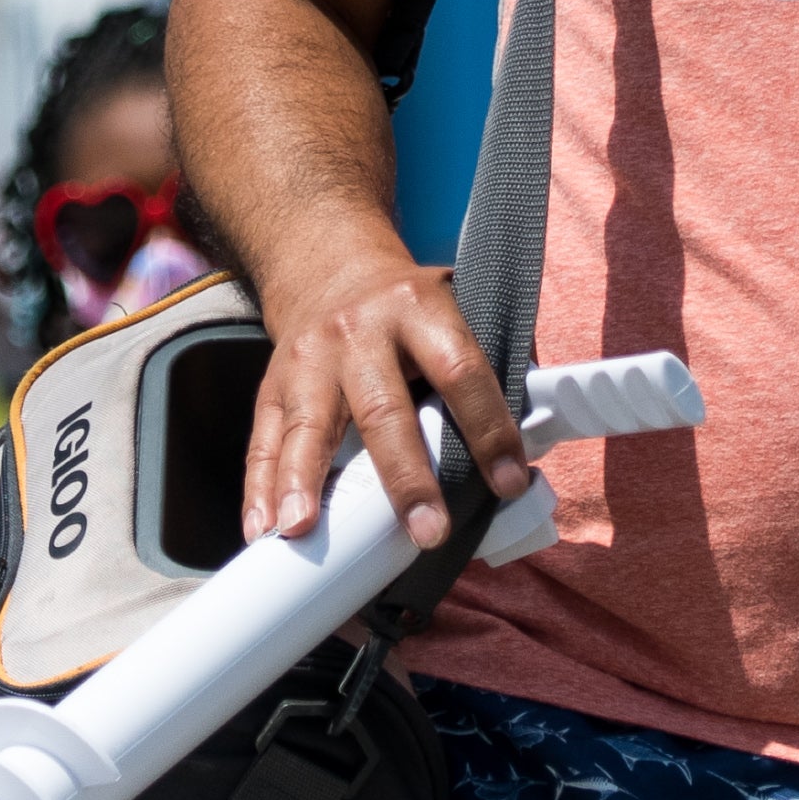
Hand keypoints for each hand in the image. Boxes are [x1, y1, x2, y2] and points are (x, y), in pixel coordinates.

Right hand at [239, 250, 527, 547]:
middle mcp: (359, 332)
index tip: (510, 483)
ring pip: (308, 426)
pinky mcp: (272, 386)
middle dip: (405, 476)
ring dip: (304, 482)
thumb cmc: (408, 307)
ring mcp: (309, 360)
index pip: (460, 371)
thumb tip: (538, 431)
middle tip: (427, 532)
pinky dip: (260, 487)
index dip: (488, 428)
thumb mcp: (456, 304)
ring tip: (302, 530)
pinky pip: (264, 440)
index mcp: (419, 308)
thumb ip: (493, 360)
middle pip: (382, 409)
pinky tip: (263, 528)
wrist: (329, 266)